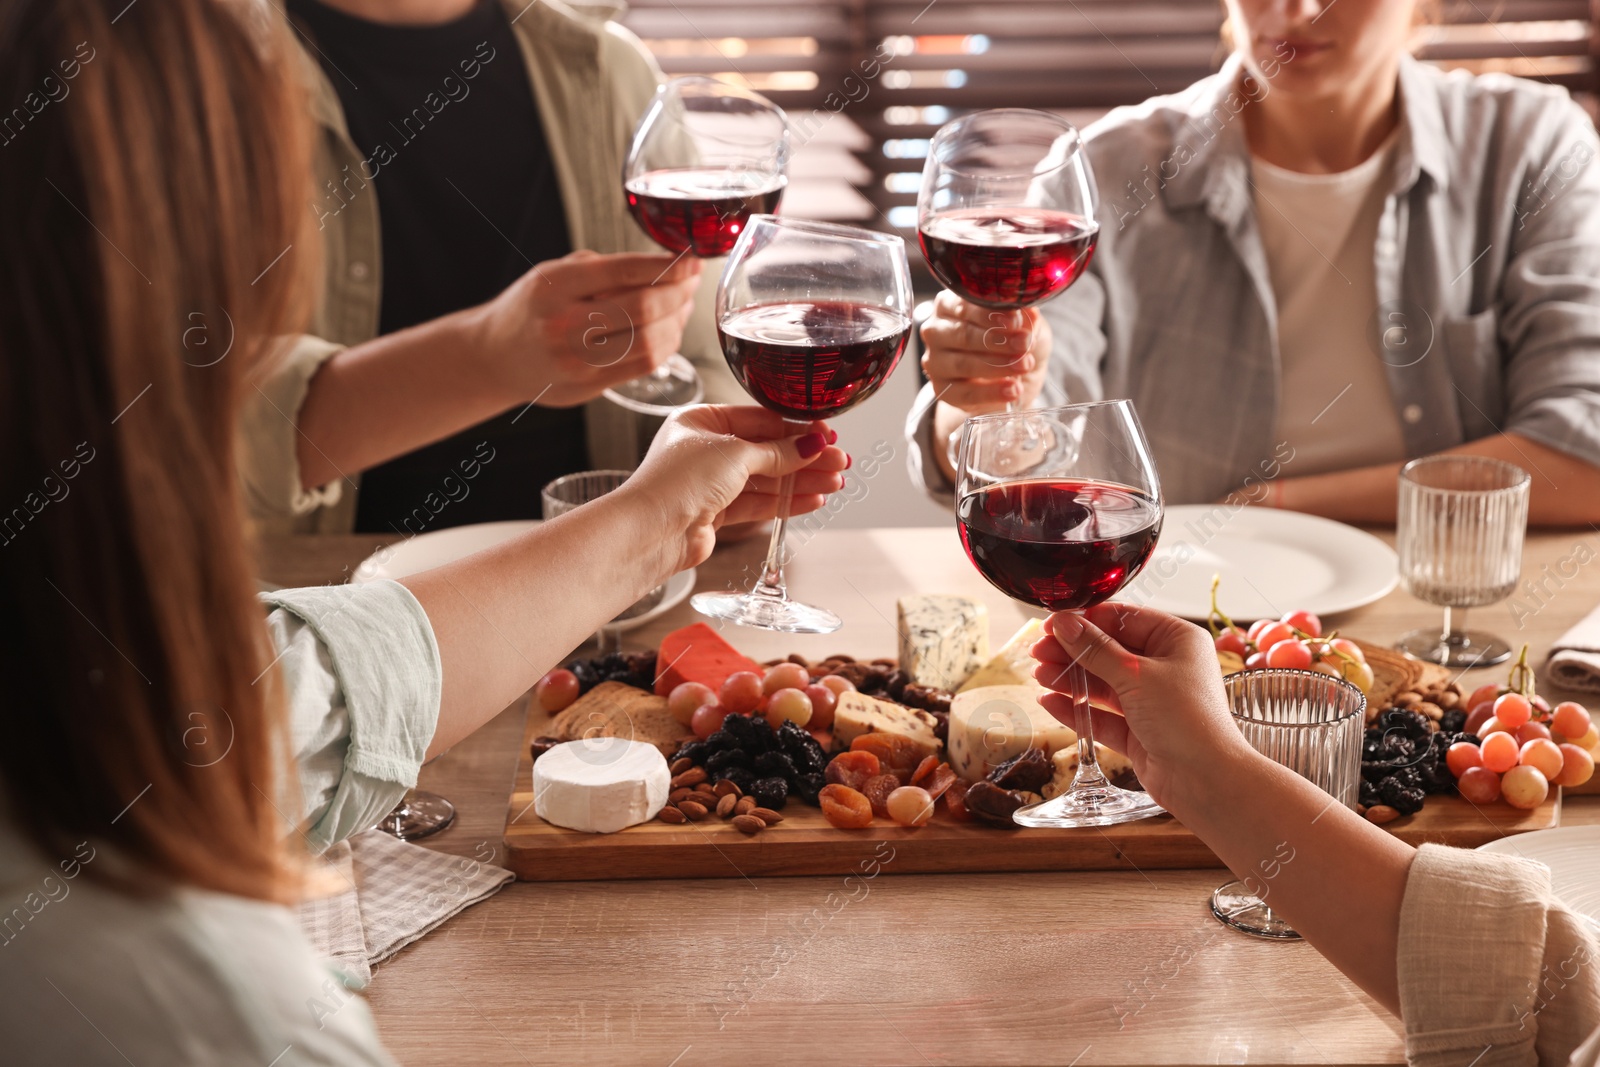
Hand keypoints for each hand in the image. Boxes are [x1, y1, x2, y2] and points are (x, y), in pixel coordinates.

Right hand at [471, 249, 701, 406]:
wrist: (494, 356)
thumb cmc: (532, 308)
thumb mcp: (554, 274)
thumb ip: (603, 268)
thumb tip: (665, 266)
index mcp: (554, 284)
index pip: (624, 271)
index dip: (668, 266)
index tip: (692, 260)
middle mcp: (563, 323)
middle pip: (643, 309)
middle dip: (678, 293)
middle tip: (691, 282)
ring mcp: (575, 360)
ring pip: (649, 342)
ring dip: (677, 322)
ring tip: (682, 306)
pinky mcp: (587, 387)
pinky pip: (642, 366)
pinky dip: (665, 347)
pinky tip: (668, 331)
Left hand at [620, 405, 848, 576]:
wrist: (651, 531)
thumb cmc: (679, 482)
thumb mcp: (736, 455)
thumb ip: (778, 452)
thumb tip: (814, 445)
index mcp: (701, 421)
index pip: (761, 420)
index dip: (797, 430)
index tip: (828, 437)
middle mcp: (705, 450)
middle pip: (767, 451)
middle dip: (805, 459)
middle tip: (841, 462)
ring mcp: (710, 483)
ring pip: (766, 479)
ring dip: (801, 482)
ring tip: (836, 484)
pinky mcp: (716, 513)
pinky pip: (758, 503)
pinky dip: (785, 502)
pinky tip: (813, 500)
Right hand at [919, 290, 1050, 412]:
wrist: (1011, 380)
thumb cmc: (1014, 344)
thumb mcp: (1026, 325)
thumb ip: (1025, 318)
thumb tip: (1030, 313)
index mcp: (950, 304)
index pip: (966, 305)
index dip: (991, 314)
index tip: (1016, 321)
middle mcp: (936, 330)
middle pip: (963, 334)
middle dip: (998, 340)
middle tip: (1024, 344)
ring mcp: (935, 361)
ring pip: (964, 364)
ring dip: (998, 365)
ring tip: (1024, 366)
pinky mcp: (941, 389)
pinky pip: (965, 393)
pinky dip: (992, 392)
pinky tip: (1013, 390)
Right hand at [1029, 603, 1252, 810]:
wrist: (1206, 780)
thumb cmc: (1188, 720)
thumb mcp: (1136, 675)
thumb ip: (1096, 650)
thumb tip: (1065, 623)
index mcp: (1176, 641)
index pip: (1123, 619)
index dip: (1085, 621)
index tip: (1052, 625)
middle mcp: (1166, 668)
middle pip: (1109, 651)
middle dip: (1072, 651)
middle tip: (1038, 651)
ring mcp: (1152, 701)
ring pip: (1103, 683)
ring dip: (1070, 679)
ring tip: (1039, 675)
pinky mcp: (1139, 731)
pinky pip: (1102, 714)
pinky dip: (1077, 708)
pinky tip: (1050, 702)